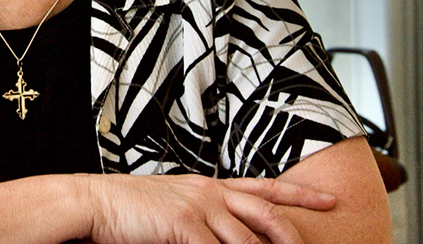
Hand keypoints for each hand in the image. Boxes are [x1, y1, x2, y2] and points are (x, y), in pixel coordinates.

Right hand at [82, 173, 335, 243]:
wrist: (94, 202)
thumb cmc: (128, 209)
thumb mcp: (172, 205)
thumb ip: (200, 216)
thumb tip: (219, 233)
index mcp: (208, 185)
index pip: (263, 188)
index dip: (299, 194)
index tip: (328, 200)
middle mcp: (209, 191)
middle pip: (267, 212)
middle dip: (296, 234)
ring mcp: (198, 206)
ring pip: (248, 238)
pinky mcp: (184, 224)